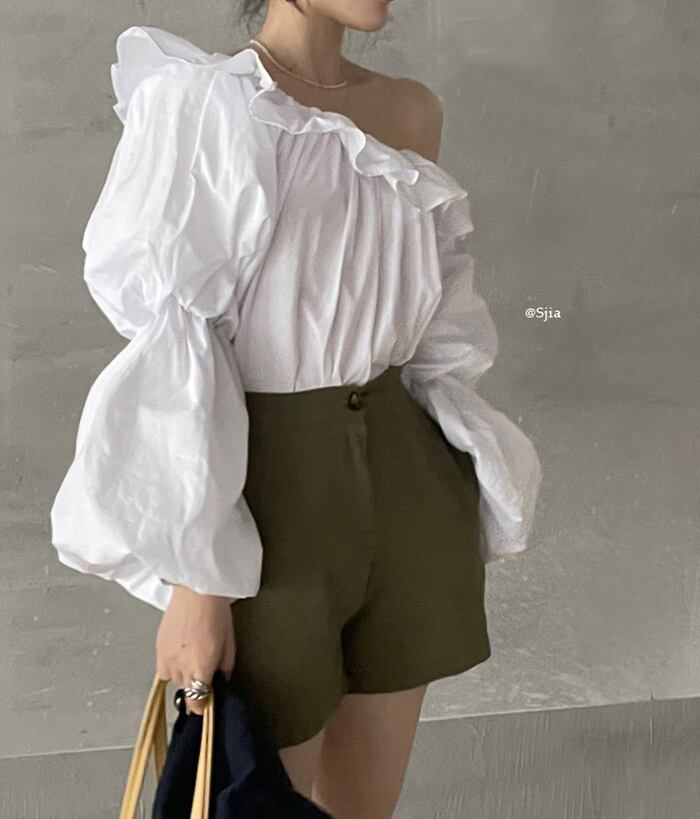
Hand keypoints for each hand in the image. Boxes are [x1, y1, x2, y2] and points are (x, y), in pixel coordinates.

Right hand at [155, 585, 235, 715]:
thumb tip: (221, 680)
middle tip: (204, 673)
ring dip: (183, 676)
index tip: (205, 704)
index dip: (201, 706)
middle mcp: (181, 666)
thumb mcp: (229, 642)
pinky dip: (171, 667)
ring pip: (173, 680)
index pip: (196, 700)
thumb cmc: (216, 613)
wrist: (195, 592)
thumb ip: (225, 667)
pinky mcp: (158, 649)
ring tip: (192, 658)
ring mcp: (166, 658)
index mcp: (201, 666)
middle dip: (195, 687)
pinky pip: (163, 669)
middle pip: (185, 691)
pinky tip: (180, 654)